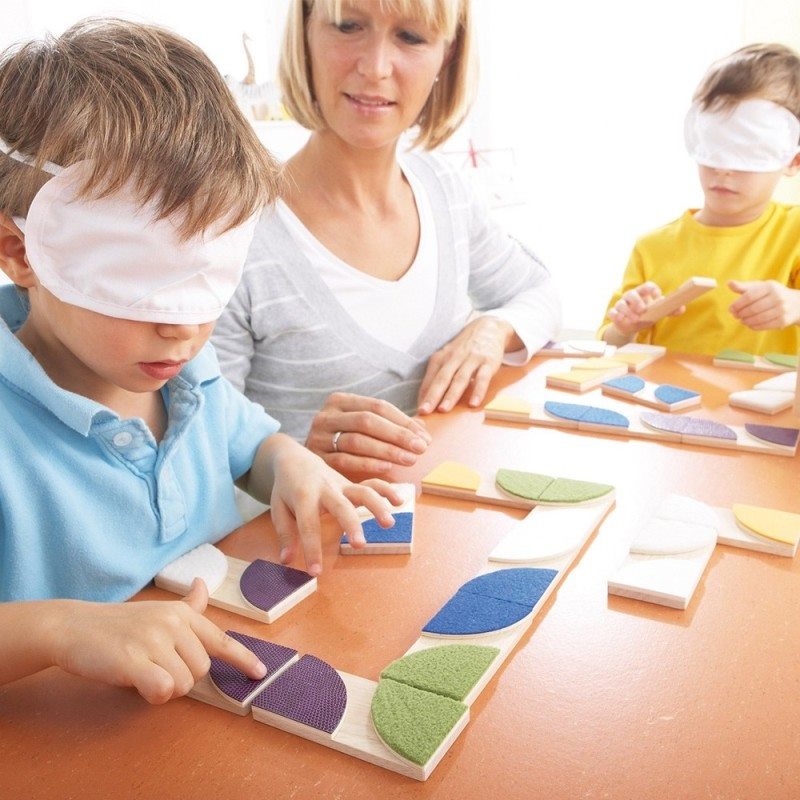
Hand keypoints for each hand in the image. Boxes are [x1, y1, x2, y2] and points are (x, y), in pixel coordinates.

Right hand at [52, 579, 266, 703]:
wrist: (74, 626)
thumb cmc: (118, 624)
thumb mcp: (156, 611)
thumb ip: (186, 607)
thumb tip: (202, 585)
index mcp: (182, 614)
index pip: (221, 639)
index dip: (243, 659)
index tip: (260, 674)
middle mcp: (172, 623)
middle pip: (202, 670)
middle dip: (182, 678)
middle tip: (155, 668)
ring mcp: (154, 640)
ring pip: (183, 684)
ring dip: (164, 688)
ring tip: (142, 672)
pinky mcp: (134, 660)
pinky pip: (163, 689)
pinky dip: (154, 694)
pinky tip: (138, 683)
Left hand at [267, 436, 403, 573]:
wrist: (295, 459)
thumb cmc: (287, 488)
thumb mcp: (278, 509)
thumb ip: (285, 533)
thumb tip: (286, 560)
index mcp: (303, 496)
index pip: (308, 525)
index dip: (312, 549)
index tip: (315, 572)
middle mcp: (325, 489)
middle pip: (341, 506)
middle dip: (352, 524)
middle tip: (361, 544)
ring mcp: (342, 485)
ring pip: (362, 492)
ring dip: (377, 506)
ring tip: (389, 524)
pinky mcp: (352, 485)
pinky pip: (372, 484)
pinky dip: (386, 490)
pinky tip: (399, 502)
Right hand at [305, 392, 431, 473]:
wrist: (301, 460)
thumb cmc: (343, 440)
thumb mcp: (362, 427)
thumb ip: (390, 425)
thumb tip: (422, 430)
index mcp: (340, 401)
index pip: (378, 406)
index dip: (404, 422)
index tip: (424, 437)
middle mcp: (327, 415)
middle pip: (368, 421)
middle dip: (398, 435)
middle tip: (420, 449)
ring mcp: (319, 436)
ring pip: (357, 441)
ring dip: (387, 451)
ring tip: (409, 459)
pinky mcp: (316, 458)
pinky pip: (345, 460)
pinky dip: (367, 463)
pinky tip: (386, 467)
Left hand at [417, 316, 516, 413]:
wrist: (488, 328)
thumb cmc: (464, 349)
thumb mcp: (448, 357)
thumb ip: (438, 375)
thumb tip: (425, 399)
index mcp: (441, 357)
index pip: (429, 378)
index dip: (423, 395)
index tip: (418, 411)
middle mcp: (454, 357)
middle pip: (442, 378)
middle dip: (432, 396)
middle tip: (424, 411)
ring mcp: (472, 359)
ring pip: (460, 379)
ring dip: (451, 395)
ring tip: (443, 410)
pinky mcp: (488, 362)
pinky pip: (482, 378)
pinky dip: (478, 391)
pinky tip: (473, 403)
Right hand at [607, 281, 679, 337]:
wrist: (631, 326)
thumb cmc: (645, 315)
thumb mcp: (657, 312)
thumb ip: (670, 310)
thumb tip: (682, 308)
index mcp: (643, 293)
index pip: (647, 286)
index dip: (653, 290)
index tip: (658, 298)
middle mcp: (631, 297)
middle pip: (632, 293)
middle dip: (637, 301)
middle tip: (642, 309)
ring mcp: (621, 305)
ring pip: (621, 304)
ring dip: (627, 311)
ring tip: (635, 319)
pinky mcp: (614, 314)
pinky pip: (612, 313)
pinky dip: (616, 316)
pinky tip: (621, 320)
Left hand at [728, 279, 799, 329]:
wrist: (796, 304)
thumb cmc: (773, 294)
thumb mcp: (761, 287)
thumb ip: (744, 287)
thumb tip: (729, 283)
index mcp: (770, 287)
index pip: (749, 296)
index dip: (737, 304)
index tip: (731, 309)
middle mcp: (778, 297)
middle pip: (753, 309)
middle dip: (741, 314)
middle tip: (736, 316)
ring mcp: (782, 310)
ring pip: (758, 318)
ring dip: (746, 321)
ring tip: (742, 320)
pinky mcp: (783, 321)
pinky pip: (764, 326)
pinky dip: (754, 326)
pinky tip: (750, 324)